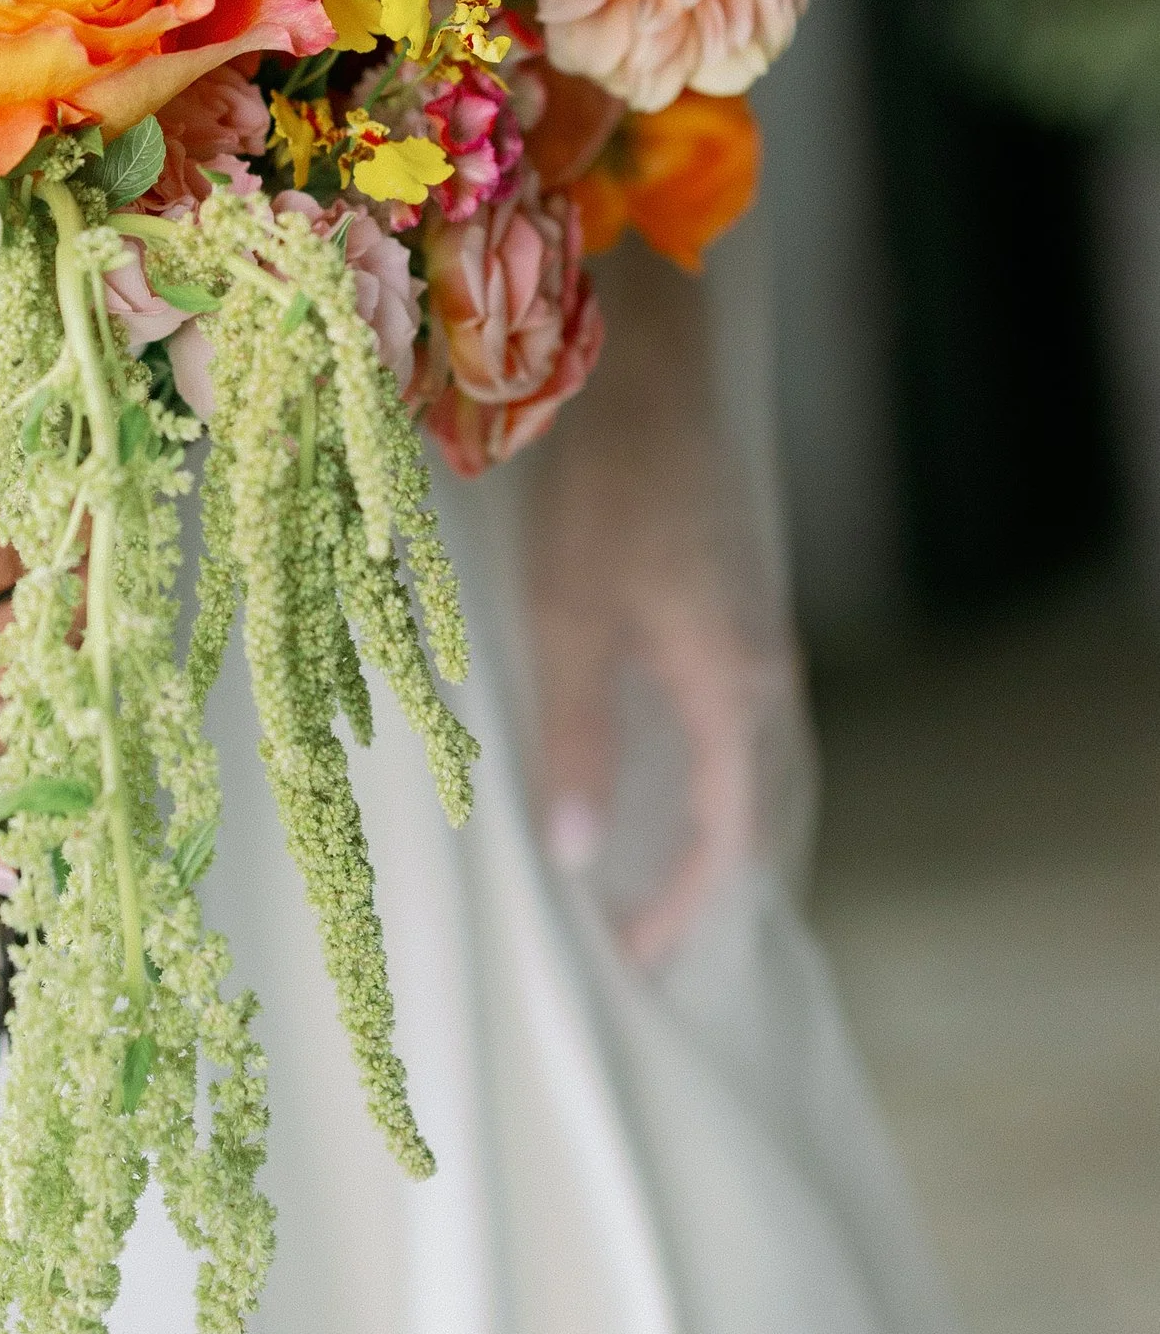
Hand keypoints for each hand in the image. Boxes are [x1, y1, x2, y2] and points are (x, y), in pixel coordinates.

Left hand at [520, 248, 806, 965]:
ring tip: (648, 886)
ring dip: (705, 832)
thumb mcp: (569, 618)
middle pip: (754, 811)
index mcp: (734, 690)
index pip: (726, 836)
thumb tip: (574, 856)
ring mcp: (756, 636)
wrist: (650, 373)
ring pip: (749, 766)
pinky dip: (704, 776)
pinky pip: (735, 724)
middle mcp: (764, 673)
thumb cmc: (602, 491)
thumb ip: (576, 736)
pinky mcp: (733, 606)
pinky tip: (656, 779)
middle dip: (702, 885)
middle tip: (641, 945)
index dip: (681, 905)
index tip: (630, 959)